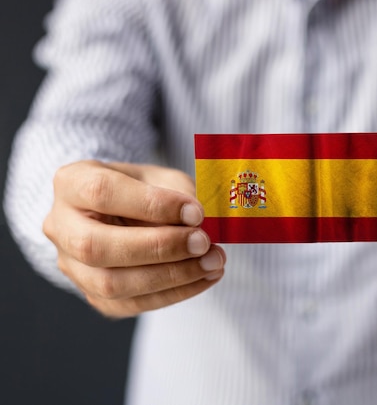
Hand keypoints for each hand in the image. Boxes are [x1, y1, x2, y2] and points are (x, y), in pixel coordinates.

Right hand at [43, 160, 225, 317]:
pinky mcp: (93, 295)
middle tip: (203, 242)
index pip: (102, 193)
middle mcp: (60, 227)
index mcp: (71, 184)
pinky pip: (131, 303)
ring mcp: (72, 266)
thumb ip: (177, 194)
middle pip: (96, 246)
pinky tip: (205, 277)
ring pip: (111, 284)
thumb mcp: (160, 177)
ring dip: (172, 276)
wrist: (121, 212)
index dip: (152, 204)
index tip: (196, 212)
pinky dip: (175, 293)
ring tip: (213, 262)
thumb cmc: (143, 189)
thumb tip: (200, 224)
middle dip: (159, 247)